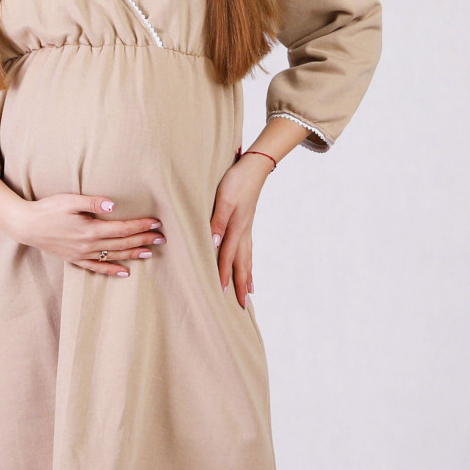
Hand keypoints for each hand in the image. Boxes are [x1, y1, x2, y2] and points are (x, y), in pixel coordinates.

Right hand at [6, 193, 164, 276]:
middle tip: (161, 238)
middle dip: (143, 240)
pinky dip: (112, 270)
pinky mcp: (75, 259)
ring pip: (113, 256)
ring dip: (133, 255)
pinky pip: (97, 267)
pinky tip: (125, 272)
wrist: (27, 226)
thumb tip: (113, 205)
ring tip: (150, 253)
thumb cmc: (48, 209)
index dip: (140, 225)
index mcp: (90, 230)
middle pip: (122, 243)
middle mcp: (88, 245)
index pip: (122, 228)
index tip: (156, 223)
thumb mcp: (69, 201)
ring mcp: (82, 254)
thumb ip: (92, 203)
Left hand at [210, 154, 272, 307]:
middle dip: (241, 284)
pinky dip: (248, 261)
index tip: (222, 294)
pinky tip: (248, 263)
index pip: (227, 258)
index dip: (224, 276)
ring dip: (247, 275)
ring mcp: (247, 227)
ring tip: (249, 292)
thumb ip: (217, 222)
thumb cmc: (236, 180)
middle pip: (242, 263)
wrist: (255, 165)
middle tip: (242, 305)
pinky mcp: (247, 222)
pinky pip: (248, 248)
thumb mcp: (224, 199)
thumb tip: (215, 245)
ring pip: (247, 258)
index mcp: (236, 228)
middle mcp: (244, 231)